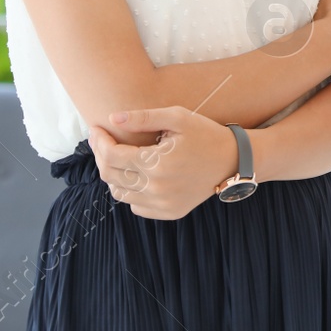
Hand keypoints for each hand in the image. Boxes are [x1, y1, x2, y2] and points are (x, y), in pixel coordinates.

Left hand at [89, 107, 236, 219]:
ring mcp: (162, 204)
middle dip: (101, 155)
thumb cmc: (205, 134)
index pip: (111, 156)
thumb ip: (143, 117)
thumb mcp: (177, 117)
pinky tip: (139, 174)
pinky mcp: (169, 213)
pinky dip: (130, 191)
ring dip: (114, 174)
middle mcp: (156, 189)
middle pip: (111, 175)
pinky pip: (135, 206)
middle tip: (102, 140)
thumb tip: (111, 119)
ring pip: (120, 193)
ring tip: (120, 156)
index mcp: (156, 163)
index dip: (99, 141)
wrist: (234, 161)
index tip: (97, 128)